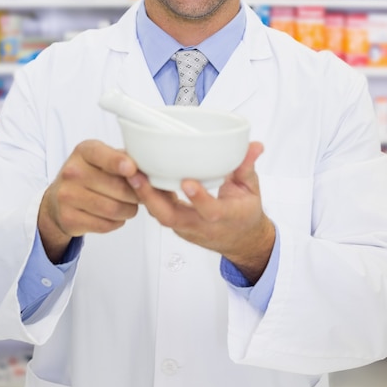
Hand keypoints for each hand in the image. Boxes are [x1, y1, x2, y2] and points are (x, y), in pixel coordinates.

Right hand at [38, 140, 139, 262]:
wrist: (58, 199)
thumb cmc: (92, 174)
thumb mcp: (104, 158)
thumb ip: (126, 159)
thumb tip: (150, 171)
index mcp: (84, 151)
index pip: (103, 155)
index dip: (119, 163)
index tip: (132, 169)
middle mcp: (72, 171)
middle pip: (117, 188)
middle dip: (136, 194)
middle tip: (140, 194)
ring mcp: (67, 196)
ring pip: (114, 209)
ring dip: (129, 210)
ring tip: (129, 205)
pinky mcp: (68, 218)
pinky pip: (105, 224)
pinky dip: (117, 221)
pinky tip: (114, 215)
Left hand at [129, 142, 274, 283]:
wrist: (241, 241)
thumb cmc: (245, 214)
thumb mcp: (252, 190)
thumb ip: (248, 167)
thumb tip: (255, 145)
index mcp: (225, 217)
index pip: (210, 212)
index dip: (199, 198)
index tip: (188, 182)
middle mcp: (202, 226)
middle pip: (172, 217)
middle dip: (152, 197)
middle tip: (138, 176)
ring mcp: (186, 228)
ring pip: (160, 215)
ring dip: (144, 196)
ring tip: (131, 173)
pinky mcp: (177, 225)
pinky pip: (159, 212)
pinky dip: (147, 197)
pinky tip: (137, 178)